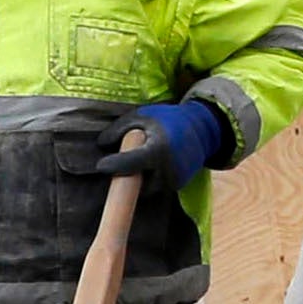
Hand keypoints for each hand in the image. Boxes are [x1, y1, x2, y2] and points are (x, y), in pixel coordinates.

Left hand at [104, 98, 227, 194]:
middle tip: (116, 164)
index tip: (100, 166)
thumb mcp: (143, 116)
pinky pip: (154, 187)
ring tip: (138, 161)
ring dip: (136, 179)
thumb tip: (101, 144)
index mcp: (159, 149)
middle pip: (136, 181)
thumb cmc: (168, 120)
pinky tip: (149, 166)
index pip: (133, 162)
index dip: (115, 165)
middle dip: (124, 175)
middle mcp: (167, 169)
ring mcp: (173, 180)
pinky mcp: (177, 186)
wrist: (202, 130)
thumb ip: (120, 128)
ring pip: (144, 187)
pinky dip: (148, 179)